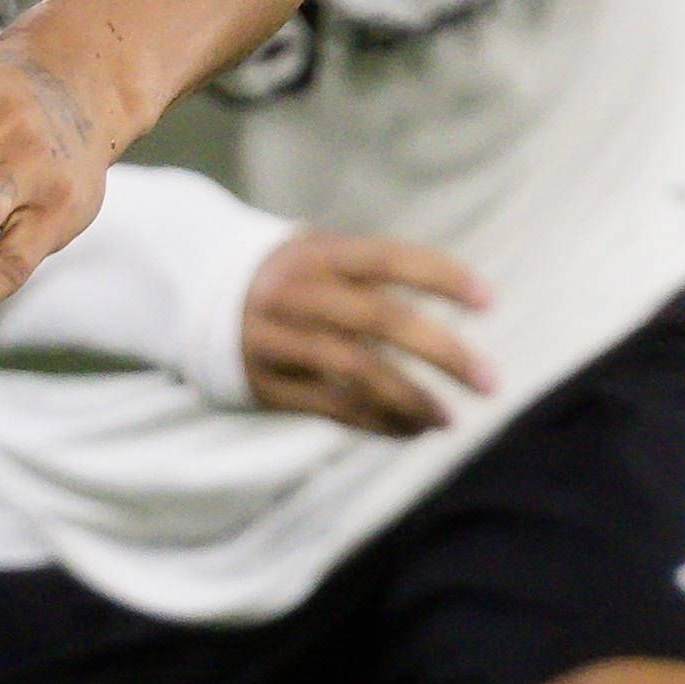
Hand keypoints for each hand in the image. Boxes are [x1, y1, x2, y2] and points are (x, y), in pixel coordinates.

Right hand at [236, 232, 492, 434]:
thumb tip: (461, 299)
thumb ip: (376, 274)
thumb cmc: (287, 277)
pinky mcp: (265, 383)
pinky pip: (332, 407)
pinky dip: (380, 421)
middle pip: (380, 320)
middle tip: (489, 381)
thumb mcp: (320, 254)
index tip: (489, 301)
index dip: (440, 276)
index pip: (387, 259)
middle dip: (443, 352)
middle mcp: (296, 294)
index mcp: (317, 254)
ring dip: (413, 398)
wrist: (195, 297)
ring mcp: (277, 339)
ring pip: (356, 370)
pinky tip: (414, 429)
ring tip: (450, 419)